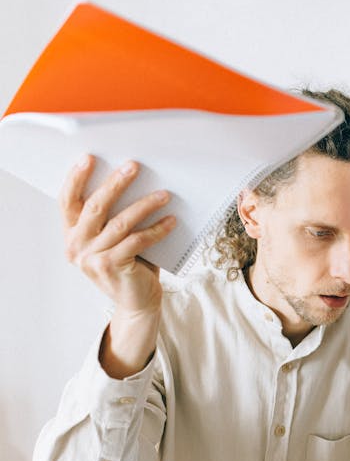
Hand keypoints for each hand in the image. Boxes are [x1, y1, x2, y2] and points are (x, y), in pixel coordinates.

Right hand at [60, 156, 174, 314]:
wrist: (136, 301)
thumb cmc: (128, 263)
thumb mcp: (112, 238)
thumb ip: (111, 216)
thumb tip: (130, 179)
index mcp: (72, 234)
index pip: (67, 201)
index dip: (76, 178)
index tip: (89, 158)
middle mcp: (76, 246)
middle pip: (95, 207)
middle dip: (115, 183)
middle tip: (133, 166)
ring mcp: (92, 258)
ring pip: (120, 223)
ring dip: (145, 205)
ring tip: (164, 194)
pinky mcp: (112, 267)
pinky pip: (137, 241)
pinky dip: (157, 229)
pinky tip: (171, 221)